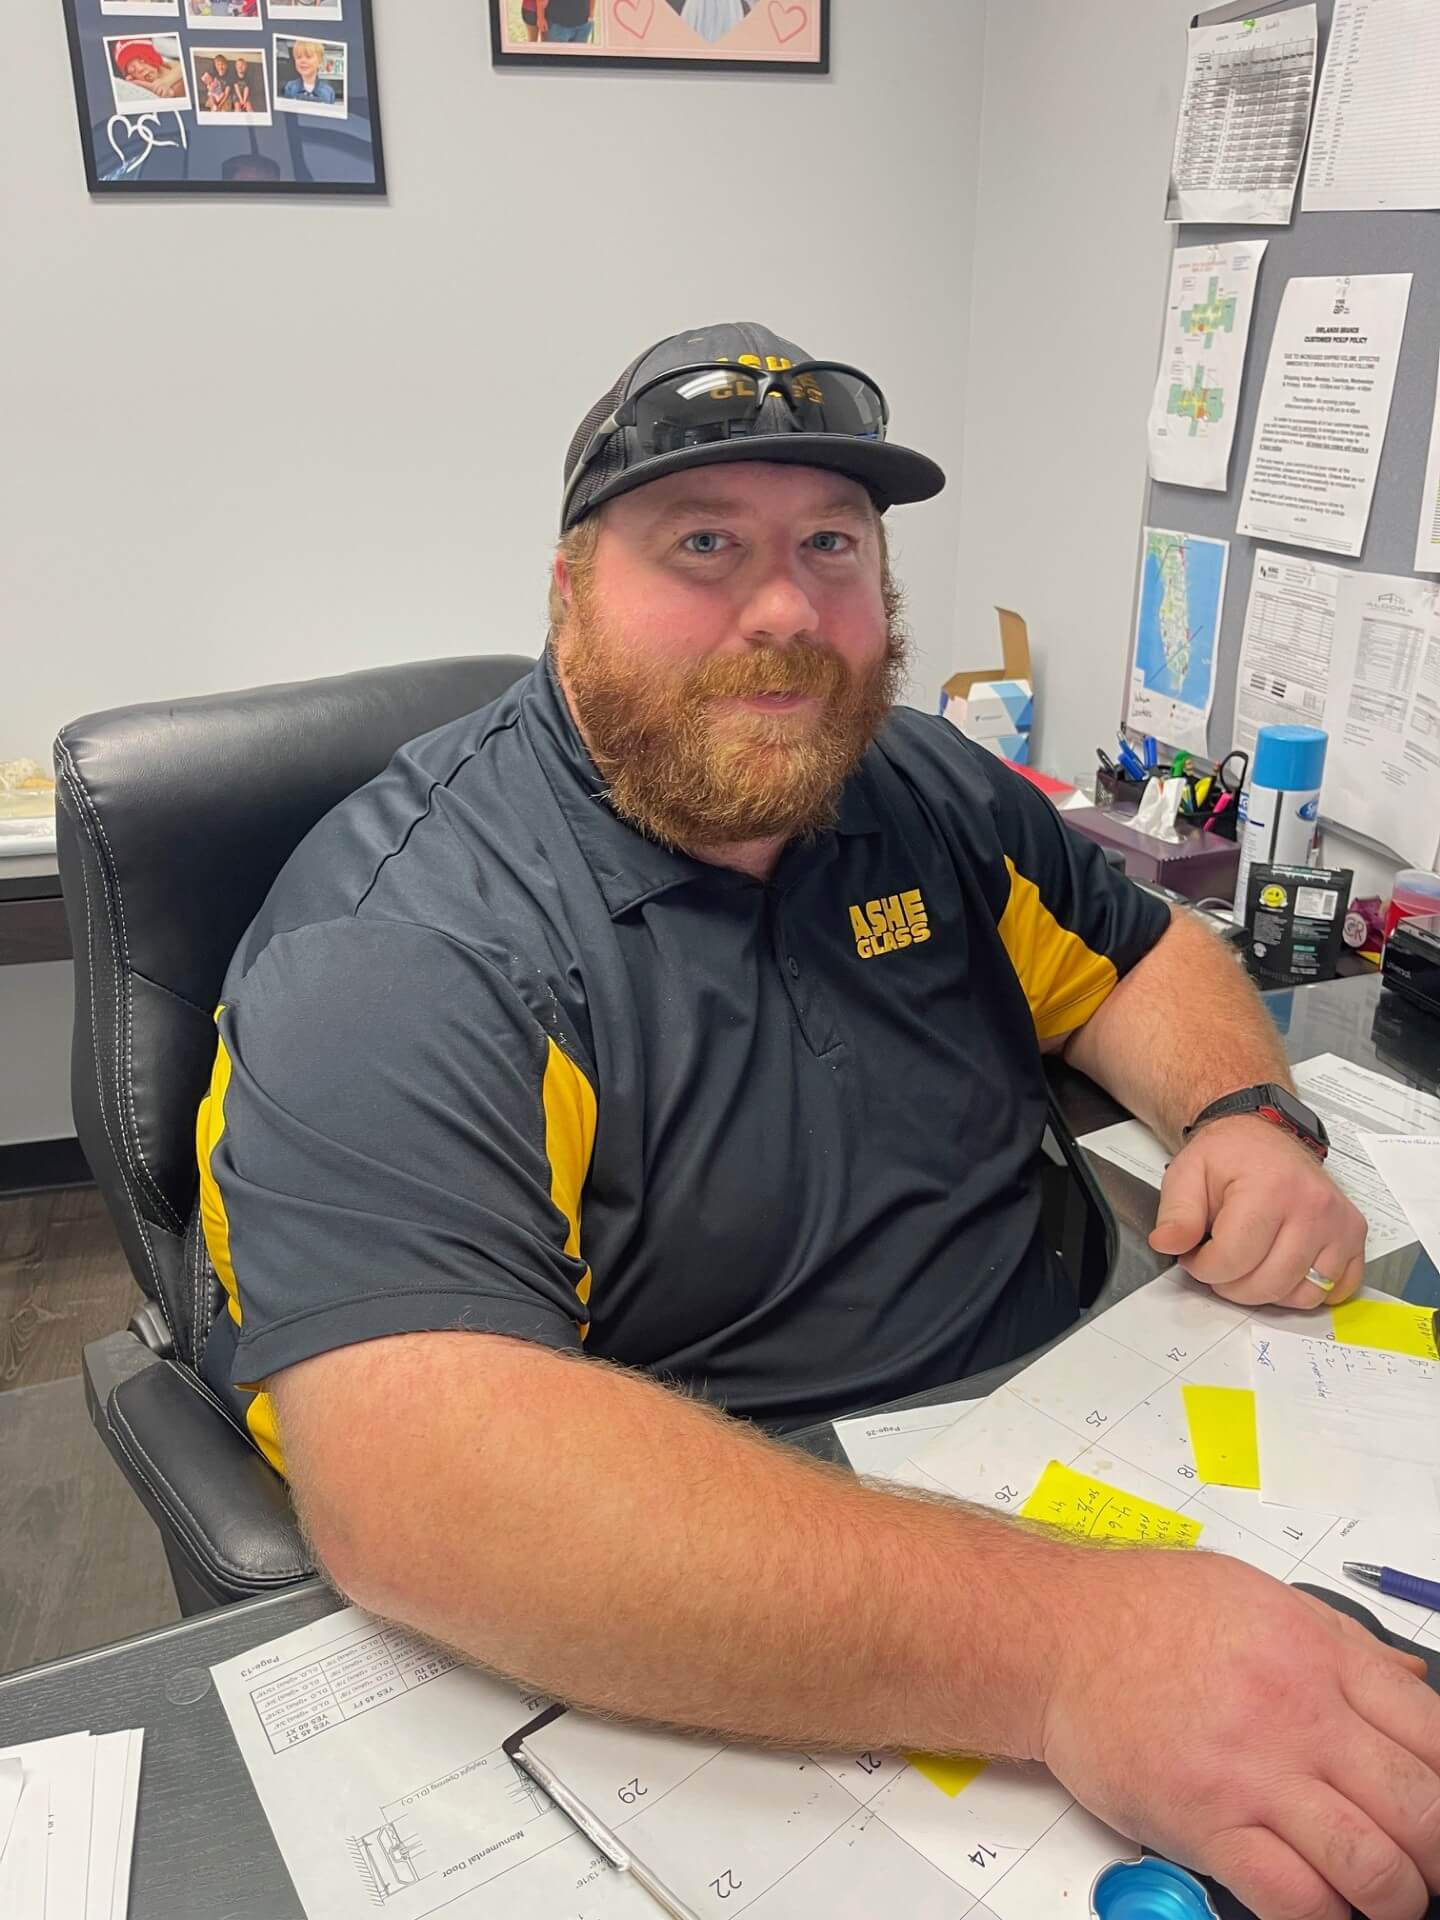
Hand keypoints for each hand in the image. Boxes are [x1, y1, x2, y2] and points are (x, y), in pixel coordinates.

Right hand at [1043, 1549, 1439, 1918]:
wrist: (1056, 1632)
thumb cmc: (1143, 1609)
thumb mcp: (1256, 1597)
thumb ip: (1341, 1640)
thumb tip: (1412, 1682)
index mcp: (1318, 1653)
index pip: (1437, 1736)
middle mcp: (1297, 1714)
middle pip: (1422, 1811)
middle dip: (1436, 1854)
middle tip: (1422, 1863)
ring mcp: (1253, 1773)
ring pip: (1373, 1869)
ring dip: (1394, 1898)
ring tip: (1382, 1897)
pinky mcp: (1206, 1824)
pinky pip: (1295, 1898)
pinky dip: (1325, 1917)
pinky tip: (1321, 1905)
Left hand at [1149, 1114, 1365, 1307]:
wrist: (1261, 1135)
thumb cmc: (1229, 1154)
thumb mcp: (1187, 1173)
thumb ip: (1176, 1213)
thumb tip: (1167, 1244)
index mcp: (1270, 1188)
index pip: (1232, 1261)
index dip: (1203, 1267)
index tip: (1196, 1254)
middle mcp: (1313, 1207)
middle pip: (1268, 1284)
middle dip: (1231, 1284)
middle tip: (1219, 1261)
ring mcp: (1339, 1223)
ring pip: (1302, 1295)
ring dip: (1268, 1291)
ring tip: (1249, 1263)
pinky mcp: (1354, 1235)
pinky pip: (1336, 1289)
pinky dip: (1307, 1289)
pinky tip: (1283, 1268)